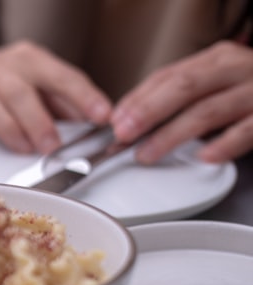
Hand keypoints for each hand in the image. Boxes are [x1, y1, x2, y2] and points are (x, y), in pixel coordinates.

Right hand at [0, 40, 110, 153]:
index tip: (101, 116)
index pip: (61, 76)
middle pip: (22, 92)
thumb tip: (92, 125)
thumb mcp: (37, 80)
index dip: (84, 97)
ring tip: (25, 149)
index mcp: (31, 60)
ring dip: (10, 129)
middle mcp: (2, 69)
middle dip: (40, 121)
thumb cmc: (4, 80)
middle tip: (54, 146)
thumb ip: (62, 102)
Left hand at [112, 40, 252, 163]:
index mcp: (215, 61)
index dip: (138, 99)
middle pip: (184, 88)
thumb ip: (177, 97)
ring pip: (208, 111)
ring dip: (172, 135)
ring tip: (147, 153)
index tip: (113, 121)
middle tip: (123, 135)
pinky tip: (205, 156)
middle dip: (148, 112)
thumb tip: (129, 118)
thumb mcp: (213, 85)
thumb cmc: (248, 92)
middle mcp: (235, 70)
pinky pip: (247, 130)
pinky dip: (224, 144)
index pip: (168, 76)